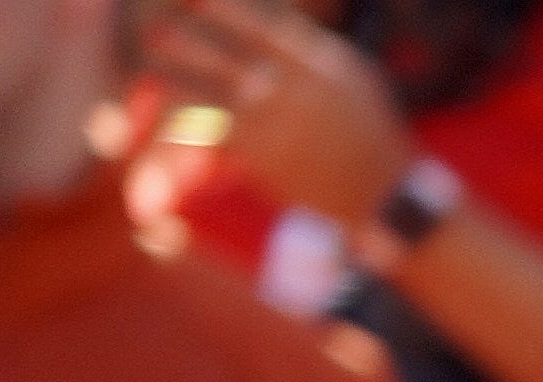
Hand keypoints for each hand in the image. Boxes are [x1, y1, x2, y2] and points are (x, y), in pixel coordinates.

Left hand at [145, 0, 414, 227]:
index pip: (256, 23)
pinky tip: (166, 115)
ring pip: (200, 84)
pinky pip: (206, 126)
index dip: (216, 9)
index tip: (193, 3)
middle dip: (181, 38)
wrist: (388, 200)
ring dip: (169, 74)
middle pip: (217, 47)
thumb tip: (275, 24)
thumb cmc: (374, 139)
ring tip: (154, 71)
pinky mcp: (260, 152)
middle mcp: (292, 83)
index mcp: (319, 61)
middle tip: (160, 36)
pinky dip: (182, 118)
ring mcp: (274, 118)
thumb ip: (313, 53)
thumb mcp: (356, 83)